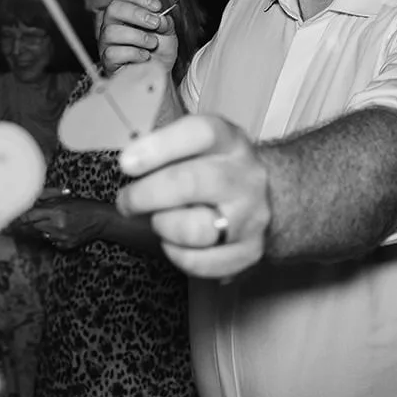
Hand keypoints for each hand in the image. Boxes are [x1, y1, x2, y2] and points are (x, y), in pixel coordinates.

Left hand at [18, 196, 114, 250]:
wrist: (101, 220)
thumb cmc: (84, 206)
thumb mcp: (65, 200)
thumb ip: (46, 204)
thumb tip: (28, 206)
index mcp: (56, 212)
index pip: (29, 216)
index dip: (21, 216)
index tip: (16, 215)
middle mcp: (57, 226)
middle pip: (34, 226)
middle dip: (35, 221)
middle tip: (40, 216)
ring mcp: (61, 238)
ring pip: (42, 234)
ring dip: (45, 228)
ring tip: (57, 221)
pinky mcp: (65, 246)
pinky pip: (52, 241)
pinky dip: (54, 235)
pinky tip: (63, 229)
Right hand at [98, 0, 178, 75]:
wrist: (159, 72)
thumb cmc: (159, 49)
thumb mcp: (168, 31)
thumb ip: (165, 21)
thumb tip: (160, 18)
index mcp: (125, 11)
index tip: (157, 6)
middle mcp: (112, 23)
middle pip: (114, 8)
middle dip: (137, 14)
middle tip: (155, 24)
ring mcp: (107, 42)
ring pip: (112, 32)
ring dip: (138, 36)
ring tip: (152, 43)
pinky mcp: (107, 60)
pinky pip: (113, 53)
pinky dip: (133, 53)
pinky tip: (145, 56)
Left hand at [116, 112, 269, 278]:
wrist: (269, 197)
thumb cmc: (217, 170)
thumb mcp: (199, 146)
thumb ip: (167, 151)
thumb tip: (128, 166)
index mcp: (230, 141)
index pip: (201, 133)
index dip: (159, 147)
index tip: (126, 163)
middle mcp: (246, 176)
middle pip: (192, 183)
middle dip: (147, 195)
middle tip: (127, 202)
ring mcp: (252, 215)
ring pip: (197, 229)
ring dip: (164, 227)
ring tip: (159, 222)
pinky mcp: (251, 249)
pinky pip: (203, 262)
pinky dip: (178, 256)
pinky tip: (174, 243)